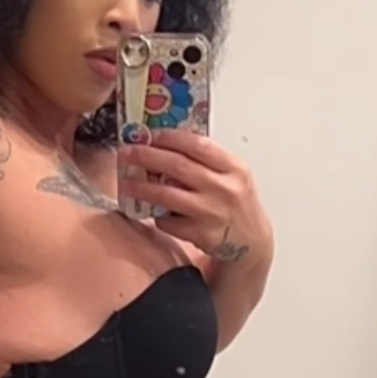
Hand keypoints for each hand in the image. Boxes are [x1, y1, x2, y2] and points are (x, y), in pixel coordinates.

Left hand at [118, 128, 272, 264]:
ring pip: (168, 195)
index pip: (198, 145)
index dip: (169, 138)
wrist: (252, 243)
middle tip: (126, 153)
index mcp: (234, 168)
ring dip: (142, 187)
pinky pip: (169, 221)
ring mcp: (211, 213)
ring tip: (124, 183)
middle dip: (147, 157)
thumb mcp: (233, 176)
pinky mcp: (201, 235)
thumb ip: (208, 161)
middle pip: (178, 166)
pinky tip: (150, 210)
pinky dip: (156, 215)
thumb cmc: (236, 203)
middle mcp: (224, 188)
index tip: (149, 134)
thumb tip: (167, 144)